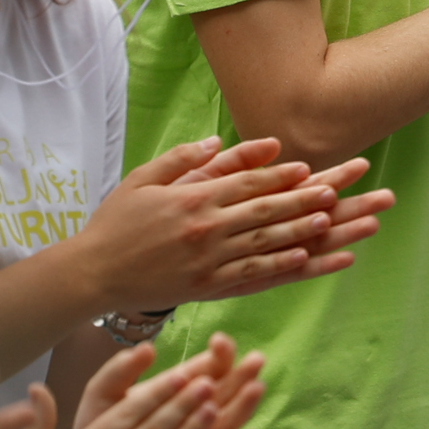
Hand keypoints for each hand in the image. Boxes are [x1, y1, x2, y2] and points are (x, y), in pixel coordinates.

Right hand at [64, 134, 394, 313]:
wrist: (89, 274)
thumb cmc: (115, 223)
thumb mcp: (143, 179)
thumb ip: (184, 159)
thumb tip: (222, 140)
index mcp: (190, 200)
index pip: (243, 185)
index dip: (278, 176)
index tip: (309, 168)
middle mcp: (204, 229)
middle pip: (263, 212)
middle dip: (303, 199)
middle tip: (338, 189)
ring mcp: (207, 261)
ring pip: (265, 244)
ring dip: (302, 231)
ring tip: (334, 220)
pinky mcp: (207, 287)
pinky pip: (253, 277)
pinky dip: (285, 268)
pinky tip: (310, 260)